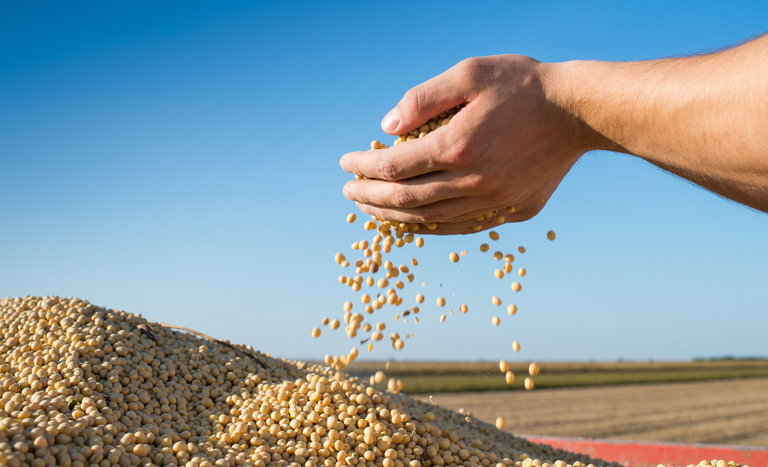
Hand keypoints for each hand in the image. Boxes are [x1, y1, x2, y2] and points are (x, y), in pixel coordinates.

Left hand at [339, 55, 615, 234]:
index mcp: (457, 147)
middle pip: (405, 199)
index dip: (363, 167)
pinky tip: (413, 222)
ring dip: (393, 216)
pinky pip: (460, 228)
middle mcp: (473, 182)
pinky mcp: (513, 212)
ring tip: (371, 209)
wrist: (578, 111)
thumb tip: (386, 128)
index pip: (393, 167)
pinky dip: (430, 228)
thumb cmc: (522, 86)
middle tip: (349, 192)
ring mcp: (494, 202)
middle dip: (369, 197)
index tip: (345, 164)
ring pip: (430, 220)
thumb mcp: (469, 74)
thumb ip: (422, 99)